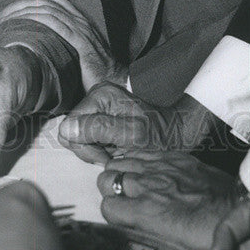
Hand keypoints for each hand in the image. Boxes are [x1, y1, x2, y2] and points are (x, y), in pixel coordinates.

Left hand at [0, 0, 125, 91]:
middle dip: (19, 4)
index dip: (27, 2)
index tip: (7, 13)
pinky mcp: (81, 41)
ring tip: (3, 21)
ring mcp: (81, 29)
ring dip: (22, 11)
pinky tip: (21, 24)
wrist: (115, 83)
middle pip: (44, 0)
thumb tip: (30, 54)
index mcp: (77, 21)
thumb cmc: (93, 75)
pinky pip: (56, 22)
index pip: (49, 0)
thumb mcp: (73, 57)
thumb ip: (57, 50)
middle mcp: (79, 20)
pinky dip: (36, 19)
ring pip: (47, 8)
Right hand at [59, 85, 210, 163]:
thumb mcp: (132, 135)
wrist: (181, 128)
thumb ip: (99, 130)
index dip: (85, 147)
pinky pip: (92, 136)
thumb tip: (68, 128)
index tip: (107, 154)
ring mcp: (101, 105)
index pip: (69, 128)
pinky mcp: (106, 115)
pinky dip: (103, 147)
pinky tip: (119, 148)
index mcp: (101, 95)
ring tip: (120, 150)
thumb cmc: (162, 132)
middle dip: (91, 149)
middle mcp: (97, 96)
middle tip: (114, 154)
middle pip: (73, 132)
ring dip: (98, 150)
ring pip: (81, 136)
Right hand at [97, 150, 236, 249]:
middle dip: (111, 189)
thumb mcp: (169, 242)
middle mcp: (149, 186)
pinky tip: (147, 170)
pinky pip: (142, 151)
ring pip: (120, 160)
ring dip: (122, 172)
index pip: (107, 207)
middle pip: (106, 179)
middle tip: (123, 196)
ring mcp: (161, 167)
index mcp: (146, 213)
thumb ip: (143, 227)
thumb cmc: (207, 237)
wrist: (236, 214)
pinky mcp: (174, 156)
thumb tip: (128, 220)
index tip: (121, 215)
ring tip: (132, 181)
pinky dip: (139, 160)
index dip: (113, 212)